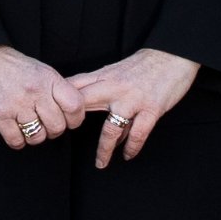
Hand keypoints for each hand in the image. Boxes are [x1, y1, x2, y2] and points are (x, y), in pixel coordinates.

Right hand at [0, 44, 85, 149]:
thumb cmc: (13, 65)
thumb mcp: (42, 70)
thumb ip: (57, 89)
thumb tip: (74, 110)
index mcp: (48, 79)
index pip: (75, 106)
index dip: (75, 118)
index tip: (69, 120)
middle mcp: (35, 92)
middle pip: (57, 126)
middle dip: (54, 130)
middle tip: (46, 124)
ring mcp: (17, 104)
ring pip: (37, 136)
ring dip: (35, 136)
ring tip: (30, 127)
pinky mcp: (0, 115)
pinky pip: (16, 141)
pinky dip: (18, 141)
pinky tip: (16, 131)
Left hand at [62, 48, 200, 168]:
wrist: (173, 55)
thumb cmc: (144, 65)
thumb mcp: (115, 69)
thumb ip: (98, 84)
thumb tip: (80, 100)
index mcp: (104, 77)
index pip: (73, 87)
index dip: (57, 101)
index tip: (47, 115)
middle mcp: (114, 88)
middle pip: (83, 106)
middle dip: (70, 124)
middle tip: (62, 141)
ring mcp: (133, 100)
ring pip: (111, 129)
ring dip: (104, 150)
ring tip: (100, 164)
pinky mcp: (151, 109)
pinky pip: (137, 134)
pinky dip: (131, 148)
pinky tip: (127, 155)